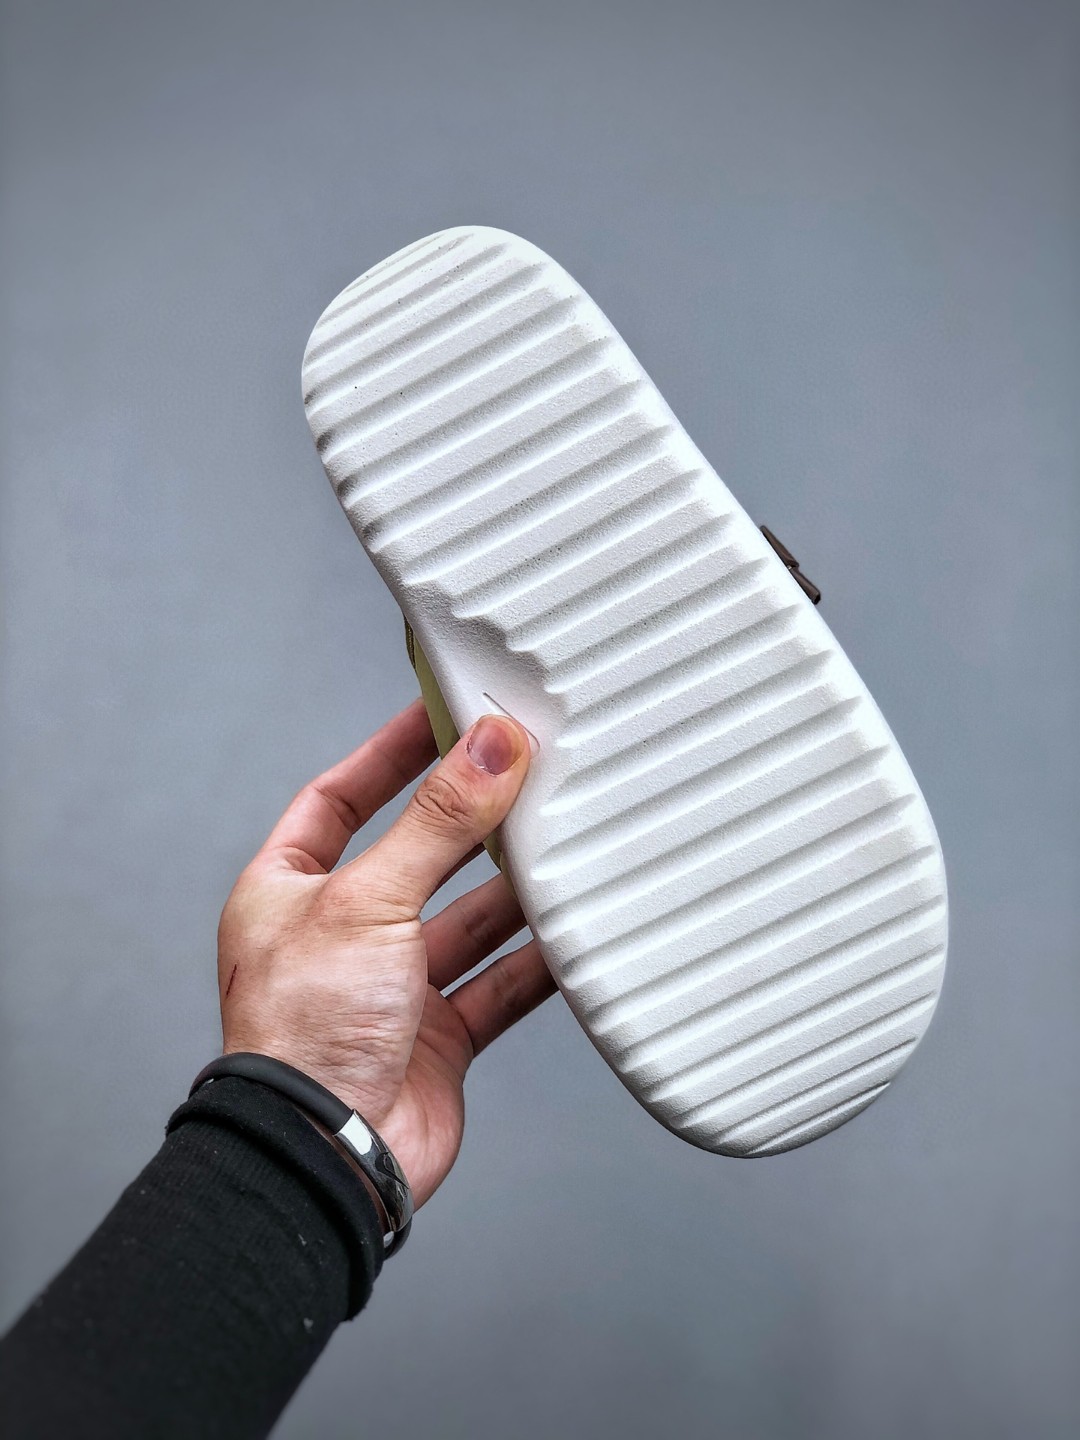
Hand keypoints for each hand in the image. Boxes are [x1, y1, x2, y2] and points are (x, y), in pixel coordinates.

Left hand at [217, 699, 554, 1207]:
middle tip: (525, 768)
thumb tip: (489, 747)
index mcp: (289, 892)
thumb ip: (437, 823)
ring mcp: (392, 988)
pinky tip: (574, 929)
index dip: (390, 754)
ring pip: (467, 919)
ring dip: (512, 888)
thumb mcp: (368, 900)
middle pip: (417, 854)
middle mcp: (340, 935)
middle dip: (469, 819)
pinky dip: (537, 959)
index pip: (339, 798)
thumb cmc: (304, 1033)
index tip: (443, 712)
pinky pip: (500, 983)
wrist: (328, 1157)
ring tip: (562, 838)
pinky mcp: (439, 1036)